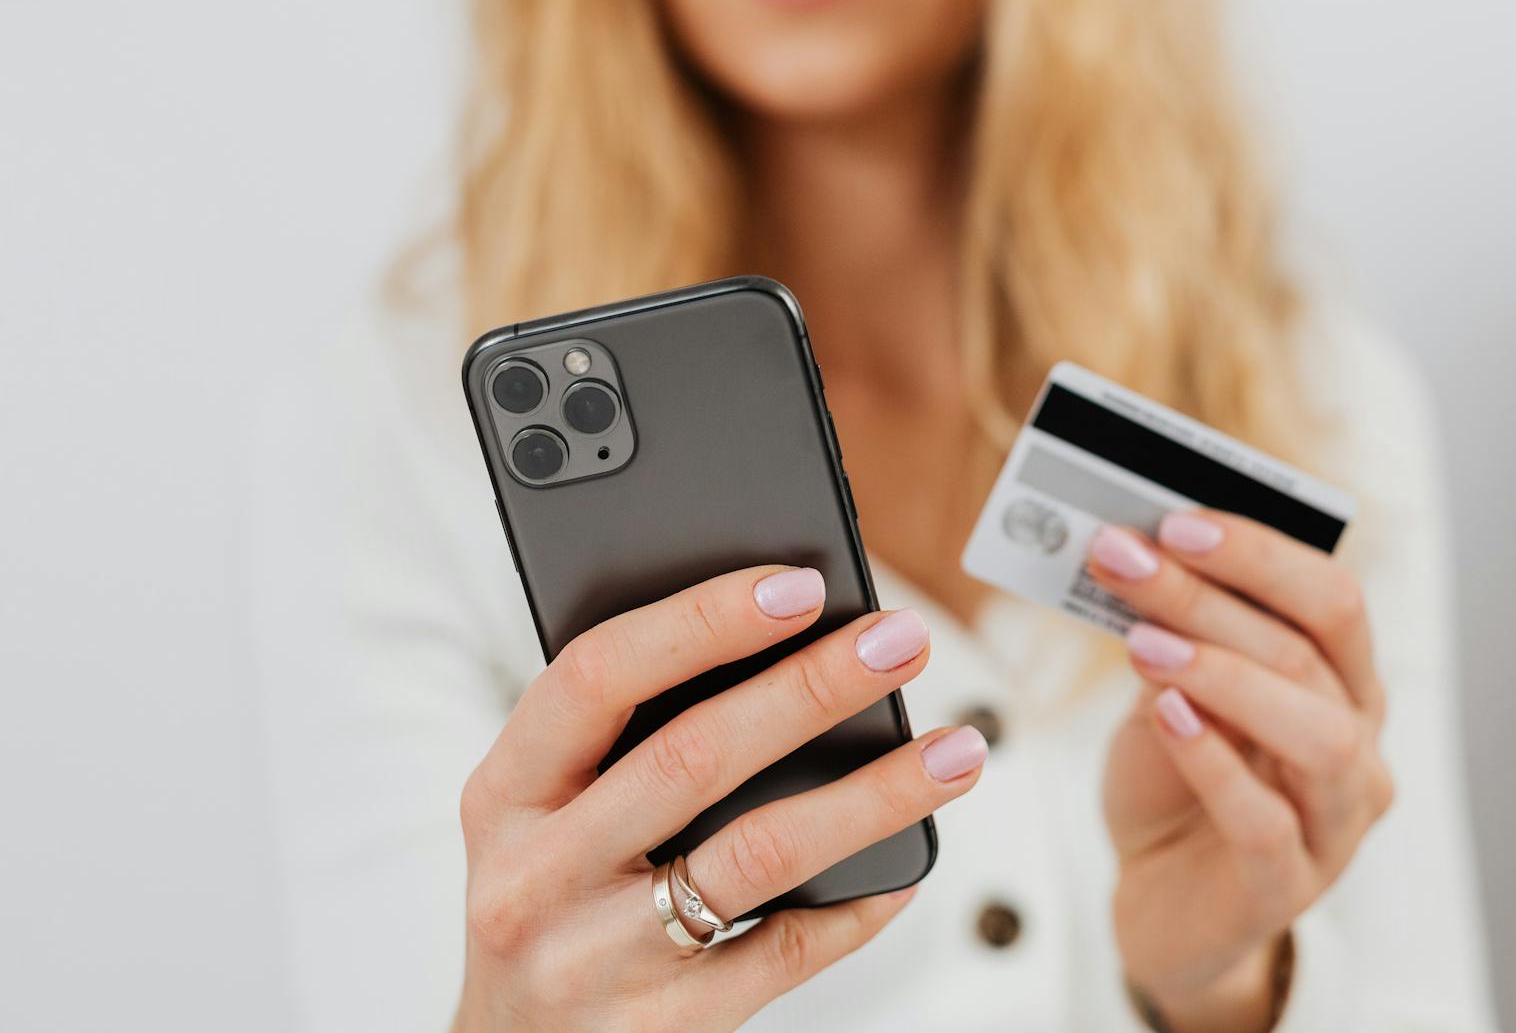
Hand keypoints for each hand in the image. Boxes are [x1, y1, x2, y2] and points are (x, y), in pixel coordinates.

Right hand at [452, 566, 985, 1032]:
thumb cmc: (546, 898)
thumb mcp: (538, 814)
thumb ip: (618, 737)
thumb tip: (780, 636)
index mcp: (504, 794)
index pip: (598, 676)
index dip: (702, 621)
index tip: (801, 583)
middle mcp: (537, 876)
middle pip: (693, 756)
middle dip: (813, 687)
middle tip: (901, 640)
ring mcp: (599, 958)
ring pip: (758, 854)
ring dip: (871, 794)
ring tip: (954, 751)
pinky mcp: (666, 1027)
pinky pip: (788, 952)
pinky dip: (859, 903)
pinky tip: (910, 865)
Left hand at [1093, 512, 1392, 1032]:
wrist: (1161, 901)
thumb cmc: (1174, 782)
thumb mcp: (1168, 691)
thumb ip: (1169, 635)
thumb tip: (1132, 552)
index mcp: (1344, 684)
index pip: (1333, 598)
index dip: (1259, 552)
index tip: (1174, 521)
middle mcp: (1358, 747)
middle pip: (1311, 652)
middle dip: (1212, 596)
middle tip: (1127, 559)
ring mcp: (1334, 824)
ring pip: (1317, 734)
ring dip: (1225, 674)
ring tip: (1142, 644)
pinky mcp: (1285, 889)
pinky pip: (1266, 822)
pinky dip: (1214, 761)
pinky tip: (1166, 716)